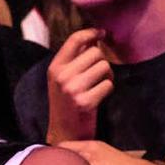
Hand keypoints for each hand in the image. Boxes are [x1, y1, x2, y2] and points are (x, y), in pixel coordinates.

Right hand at [46, 29, 112, 143]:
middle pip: (96, 52)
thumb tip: (96, 36)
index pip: (75, 39)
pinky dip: (108, 89)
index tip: (102, 33)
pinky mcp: (85, 102)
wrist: (64, 132)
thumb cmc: (67, 102)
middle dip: (102, 61)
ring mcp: (73, 89)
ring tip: (99, 84)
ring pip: (104, 66)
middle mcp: (62, 76)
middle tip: (98, 73)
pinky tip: (99, 96)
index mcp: (55, 67)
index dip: (91, 32)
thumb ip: (76, 57)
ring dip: (107, 75)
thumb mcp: (63, 78)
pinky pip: (108, 84)